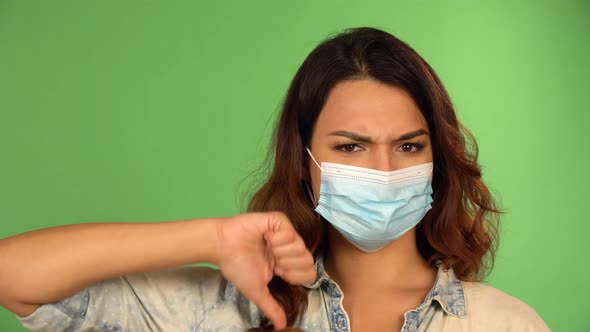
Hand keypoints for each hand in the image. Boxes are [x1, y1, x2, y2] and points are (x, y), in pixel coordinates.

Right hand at [215, 212, 315, 328]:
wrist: (222, 247)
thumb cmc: (237, 266)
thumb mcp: (257, 291)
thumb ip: (272, 307)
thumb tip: (281, 327)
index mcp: (287, 263)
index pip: (309, 272)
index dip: (295, 275)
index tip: (278, 273)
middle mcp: (289, 247)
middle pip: (308, 259)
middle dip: (288, 264)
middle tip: (273, 261)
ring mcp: (285, 233)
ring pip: (300, 246)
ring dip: (280, 251)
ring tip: (266, 247)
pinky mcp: (278, 220)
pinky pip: (290, 232)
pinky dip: (277, 238)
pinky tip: (265, 237)